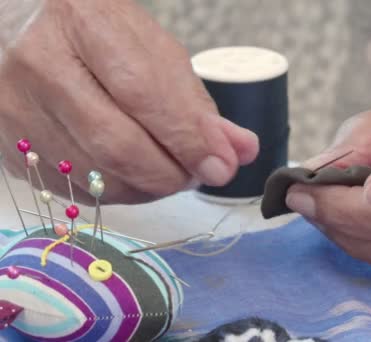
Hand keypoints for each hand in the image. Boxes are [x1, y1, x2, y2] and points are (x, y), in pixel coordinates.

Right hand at [0, 0, 258, 203]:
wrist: (21, 31)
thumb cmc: (95, 34)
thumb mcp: (151, 49)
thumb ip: (194, 102)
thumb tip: (239, 150)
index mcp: (82, 24)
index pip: (144, 94)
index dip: (188, 138)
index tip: (223, 165)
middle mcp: (39, 67)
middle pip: (118, 146)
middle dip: (173, 173)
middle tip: (199, 172)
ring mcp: (18, 111)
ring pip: (99, 178)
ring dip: (151, 187)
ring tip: (171, 169)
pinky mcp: (13, 148)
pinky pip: (78, 192)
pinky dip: (120, 191)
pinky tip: (134, 173)